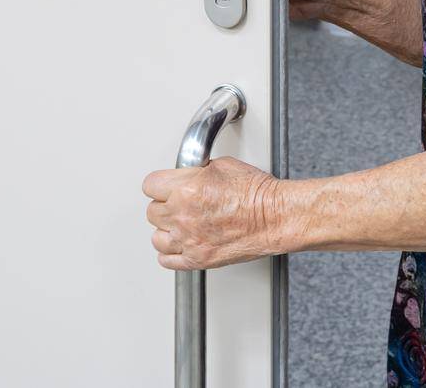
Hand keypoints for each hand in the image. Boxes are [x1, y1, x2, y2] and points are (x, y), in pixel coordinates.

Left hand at [142, 157, 287, 269]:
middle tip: (179, 203)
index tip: (165, 186)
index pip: (150, 185)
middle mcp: (183, 216)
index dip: (160, 184)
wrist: (275, 216)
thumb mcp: (223, 165)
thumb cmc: (257, 192)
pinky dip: (171, 252)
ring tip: (181, 224)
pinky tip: (182, 243)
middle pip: (152, 211)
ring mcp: (188, 240)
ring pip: (156, 237)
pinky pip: (166, 260)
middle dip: (165, 205)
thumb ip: (195, 172)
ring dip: (166, 230)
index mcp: (186, 189)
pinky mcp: (197, 259)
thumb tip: (187, 175)